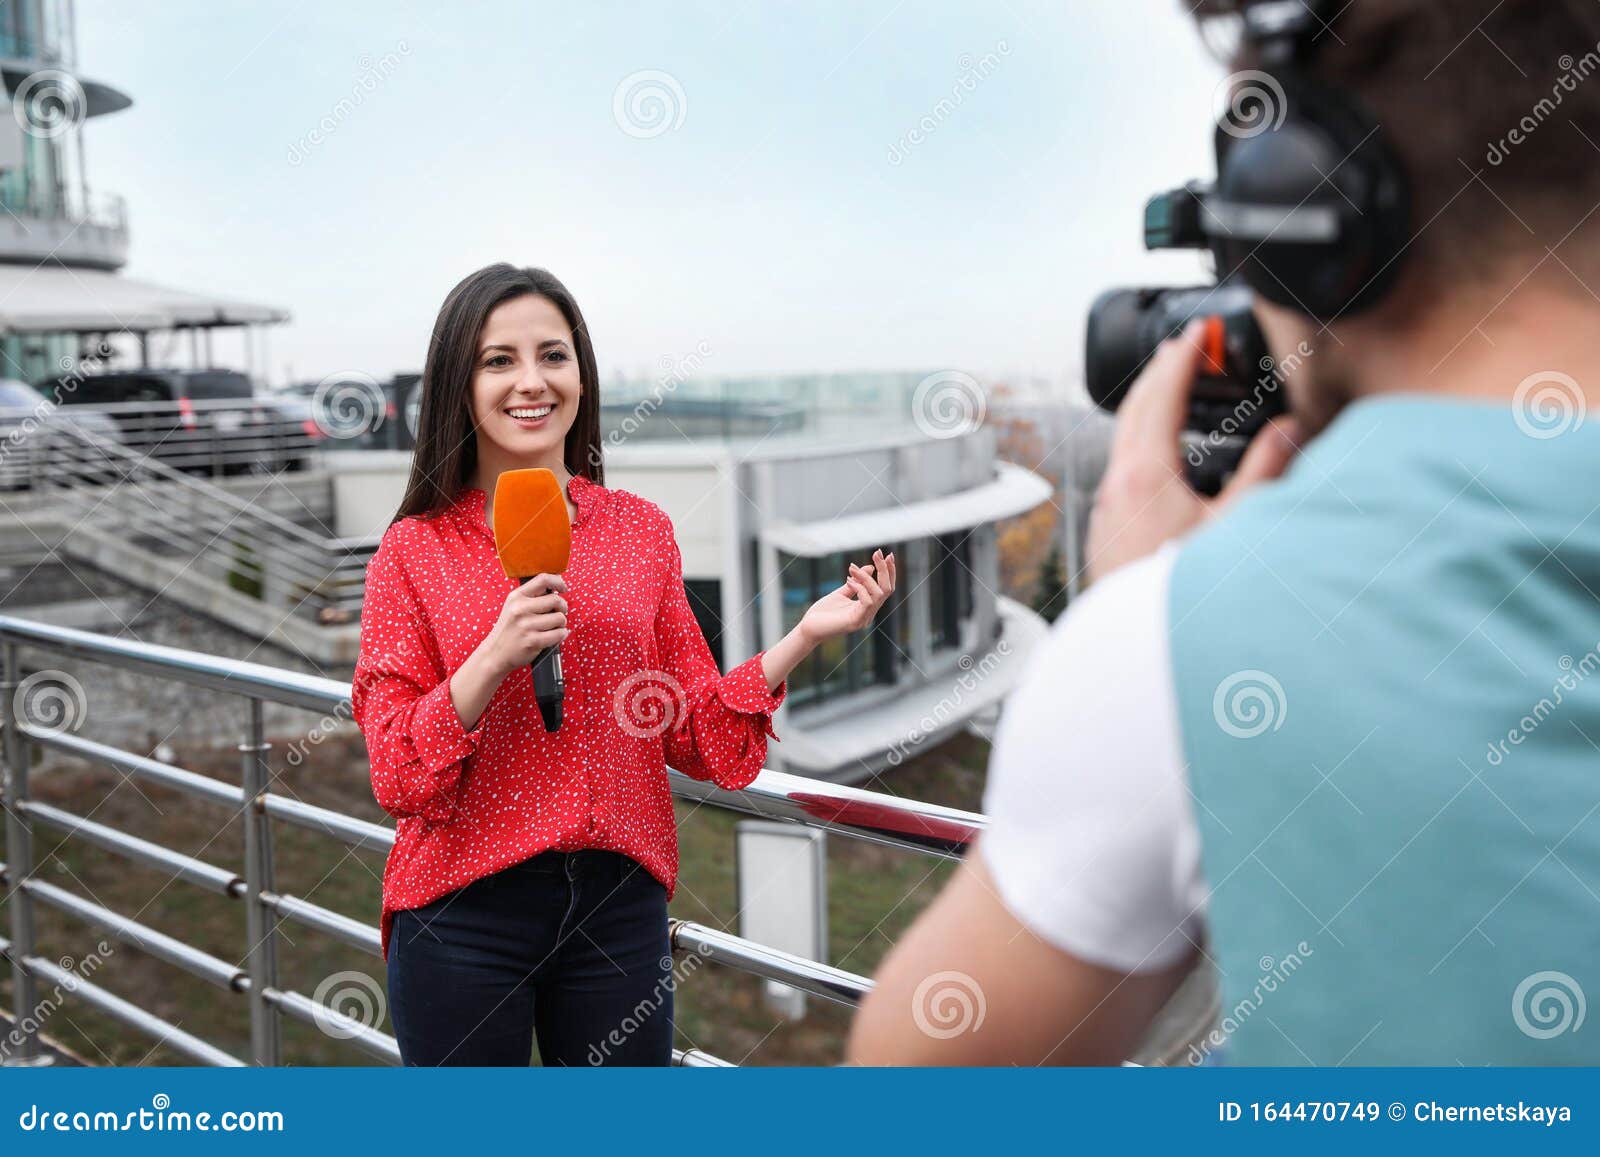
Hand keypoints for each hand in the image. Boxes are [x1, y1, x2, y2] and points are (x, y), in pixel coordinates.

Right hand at [482, 573, 568, 676]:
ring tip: (553, 626)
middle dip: (563, 607)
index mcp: (516, 597)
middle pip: (556, 600)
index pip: (543, 579)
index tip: (563, 588)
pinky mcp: (532, 641)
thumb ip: (531, 596)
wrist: (495, 652)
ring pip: (560, 618)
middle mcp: (520, 609)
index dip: (558, 581)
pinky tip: (555, 635)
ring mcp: (526, 626)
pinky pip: (559, 634)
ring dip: (561, 623)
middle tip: (559, 612)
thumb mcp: (513, 606)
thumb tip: (557, 586)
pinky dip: (561, 635)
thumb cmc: (509, 629)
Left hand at [799, 549, 895, 643]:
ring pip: (878, 594)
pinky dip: (860, 588)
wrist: (808, 628)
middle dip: (884, 569)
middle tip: (877, 552)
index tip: (886, 554)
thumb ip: (856, 582)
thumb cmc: (823, 612)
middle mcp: (869, 614)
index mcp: (868, 607)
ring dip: (866, 577)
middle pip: (887, 590)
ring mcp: (863, 619)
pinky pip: (867, 602)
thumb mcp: (841, 592)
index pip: (886, 589)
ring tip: (851, 569)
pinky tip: (848, 581)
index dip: (889, 572)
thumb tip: (870, 567)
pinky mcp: (855, 622)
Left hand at [1086, 320, 1300, 583]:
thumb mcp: (1238, 528)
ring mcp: (1103, 514)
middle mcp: (1113, 490)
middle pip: (1131, 414)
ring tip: (1170, 394)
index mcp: (1141, 476)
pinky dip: (1140, 449)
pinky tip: (1158, 461)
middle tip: (1180, 350)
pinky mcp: (1105, 538)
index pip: (1160, 397)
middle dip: (1157, 377)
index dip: (1182, 361)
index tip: (1196, 335)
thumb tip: (1290, 430)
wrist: (1141, 657)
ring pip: (1122, 446)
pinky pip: (1120, 475)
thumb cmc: (1184, 597)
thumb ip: (1266, 473)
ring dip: (1147, 413)